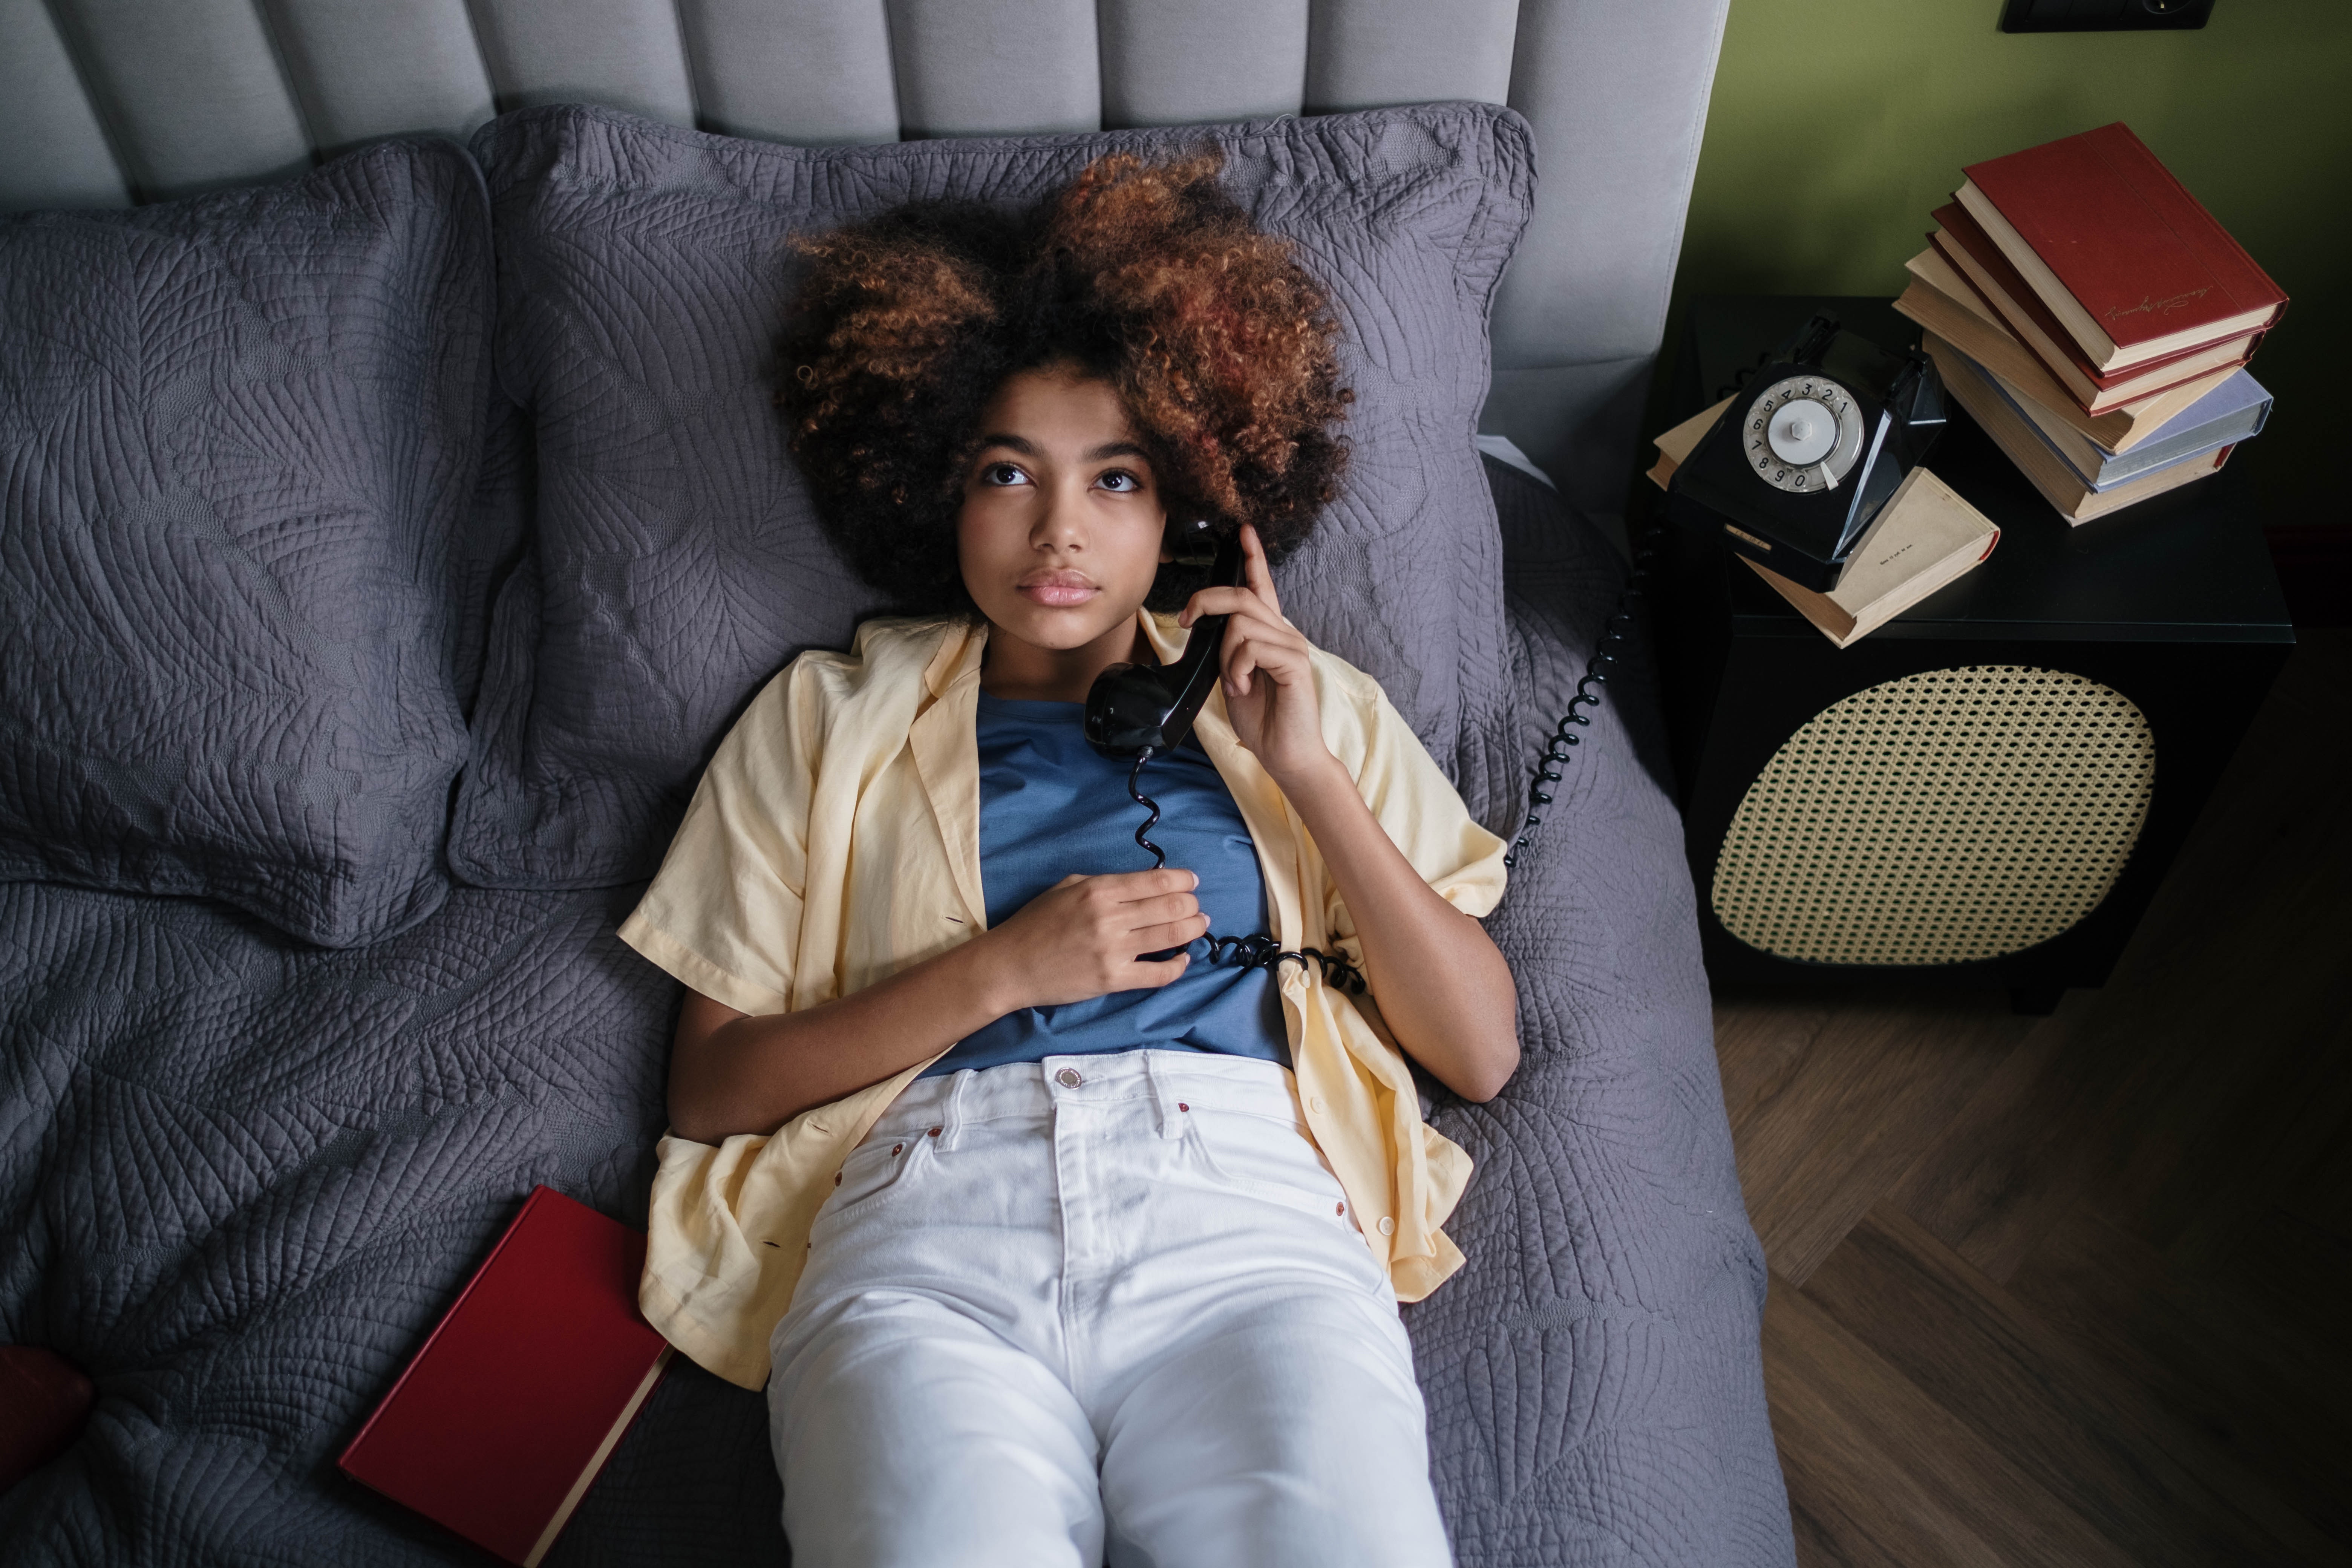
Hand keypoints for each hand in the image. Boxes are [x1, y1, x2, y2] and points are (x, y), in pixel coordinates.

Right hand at [979, 869, 1205, 1010]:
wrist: (1011, 966)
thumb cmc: (1035, 924)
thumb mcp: (1067, 888)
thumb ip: (1105, 884)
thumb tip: (1143, 884)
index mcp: (1099, 890)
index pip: (1157, 881)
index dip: (1183, 881)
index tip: (1193, 883)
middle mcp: (1109, 917)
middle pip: (1170, 906)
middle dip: (1191, 905)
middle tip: (1197, 907)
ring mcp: (1112, 950)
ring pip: (1171, 936)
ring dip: (1193, 929)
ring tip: (1199, 926)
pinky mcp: (1113, 979)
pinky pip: (1159, 974)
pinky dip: (1178, 966)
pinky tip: (1183, 959)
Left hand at [1179, 524, 1333, 787]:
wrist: (1285, 753)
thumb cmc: (1261, 717)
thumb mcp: (1233, 674)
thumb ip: (1228, 647)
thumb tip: (1211, 627)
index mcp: (1270, 634)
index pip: (1261, 586)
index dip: (1253, 557)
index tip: (1243, 531)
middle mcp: (1284, 633)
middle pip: (1241, 596)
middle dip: (1206, 602)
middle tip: (1187, 620)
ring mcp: (1291, 646)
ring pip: (1241, 624)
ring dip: (1226, 655)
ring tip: (1236, 682)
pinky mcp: (1293, 663)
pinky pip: (1251, 648)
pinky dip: (1237, 669)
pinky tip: (1244, 688)